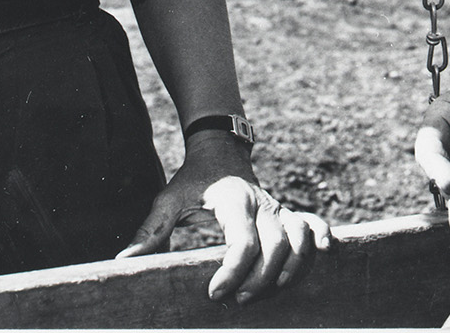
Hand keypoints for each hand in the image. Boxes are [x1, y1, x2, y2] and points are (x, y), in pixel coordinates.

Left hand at [116, 133, 331, 303]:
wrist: (220, 149)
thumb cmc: (192, 181)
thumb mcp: (169, 200)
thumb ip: (150, 232)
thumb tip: (123, 263)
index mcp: (234, 200)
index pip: (243, 241)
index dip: (233, 271)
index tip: (214, 294)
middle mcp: (262, 203)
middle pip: (276, 245)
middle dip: (261, 279)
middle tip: (237, 301)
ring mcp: (279, 207)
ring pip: (300, 238)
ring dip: (292, 268)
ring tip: (271, 291)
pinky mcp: (289, 212)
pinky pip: (314, 224)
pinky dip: (322, 238)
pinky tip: (325, 254)